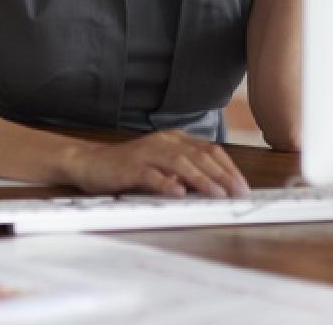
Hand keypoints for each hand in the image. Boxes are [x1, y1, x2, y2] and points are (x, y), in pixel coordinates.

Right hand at [64, 131, 250, 196]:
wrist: (90, 162)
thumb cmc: (129, 167)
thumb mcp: (162, 165)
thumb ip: (185, 171)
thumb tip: (217, 188)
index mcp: (174, 139)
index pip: (209, 150)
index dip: (229, 168)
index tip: (243, 187)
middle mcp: (163, 142)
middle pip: (199, 155)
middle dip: (223, 175)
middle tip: (239, 193)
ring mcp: (146, 153)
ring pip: (180, 162)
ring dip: (202, 179)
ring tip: (218, 194)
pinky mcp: (130, 167)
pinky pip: (151, 175)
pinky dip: (166, 184)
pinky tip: (179, 193)